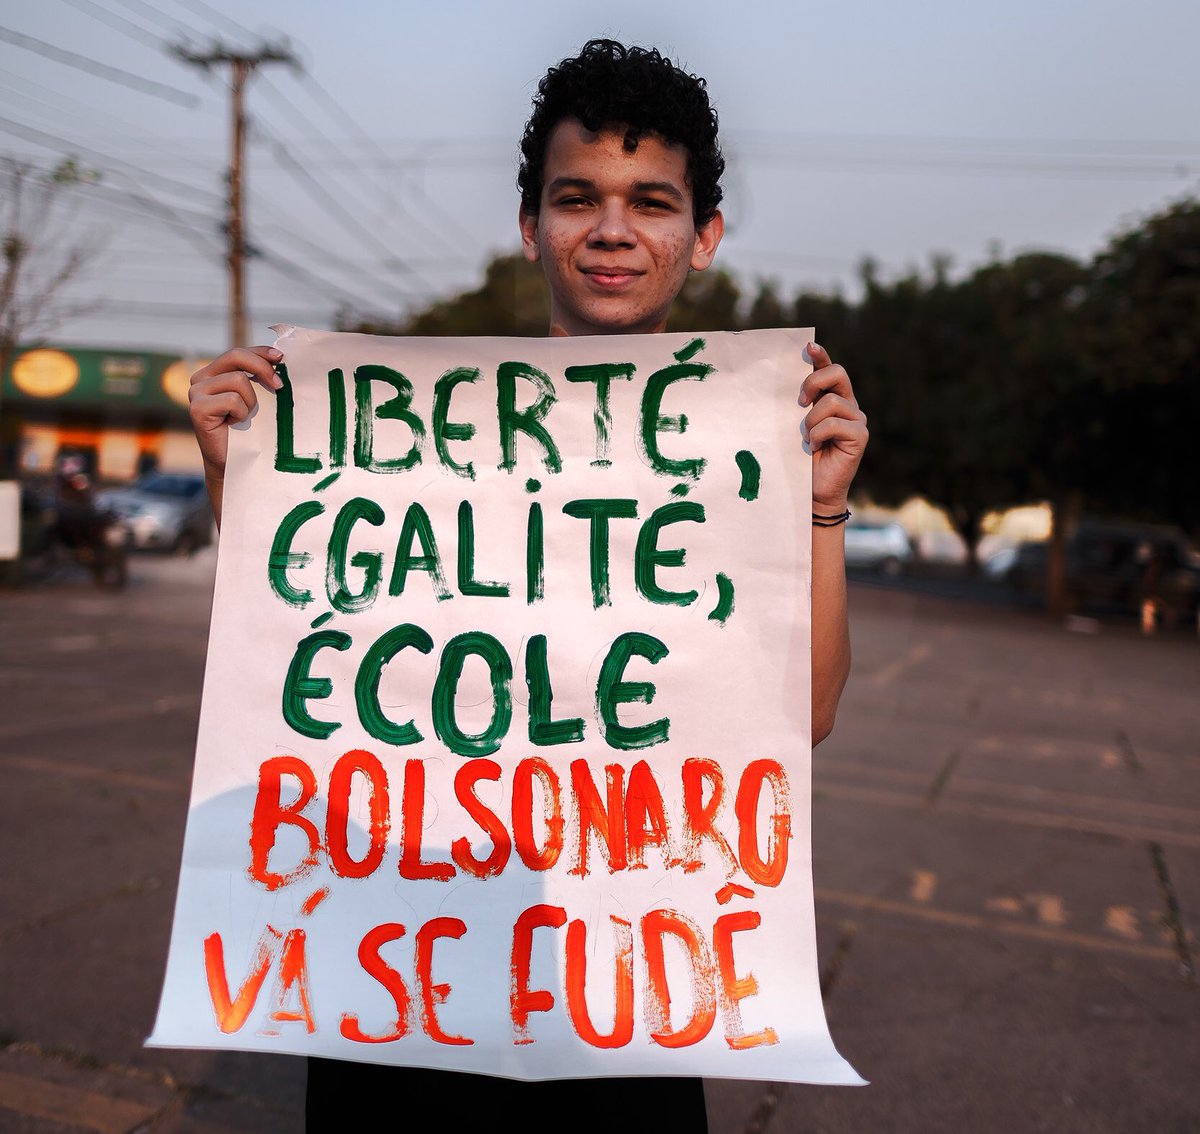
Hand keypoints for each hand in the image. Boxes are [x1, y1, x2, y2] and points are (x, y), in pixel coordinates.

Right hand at [188, 346, 282, 480]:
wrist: (238, 462)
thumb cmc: (250, 430)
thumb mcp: (257, 398)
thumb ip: (259, 378)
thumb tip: (280, 360)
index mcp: (215, 372)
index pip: (238, 352)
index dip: (260, 352)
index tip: (281, 358)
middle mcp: (201, 379)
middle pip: (235, 356)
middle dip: (262, 367)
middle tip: (279, 386)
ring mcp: (196, 392)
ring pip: (238, 380)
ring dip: (251, 401)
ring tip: (245, 417)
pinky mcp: (197, 408)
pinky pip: (232, 399)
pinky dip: (242, 413)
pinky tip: (235, 424)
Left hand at [799, 343, 867, 512]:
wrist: (812, 491)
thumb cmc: (799, 459)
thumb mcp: (794, 426)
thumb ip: (797, 405)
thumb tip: (782, 384)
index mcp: (831, 398)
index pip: (829, 369)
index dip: (820, 356)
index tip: (808, 346)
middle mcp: (848, 404)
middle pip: (838, 373)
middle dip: (813, 382)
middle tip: (798, 402)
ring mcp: (857, 419)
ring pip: (831, 402)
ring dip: (810, 421)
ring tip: (805, 439)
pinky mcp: (860, 435)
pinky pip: (834, 423)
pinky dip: (817, 435)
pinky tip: (813, 448)